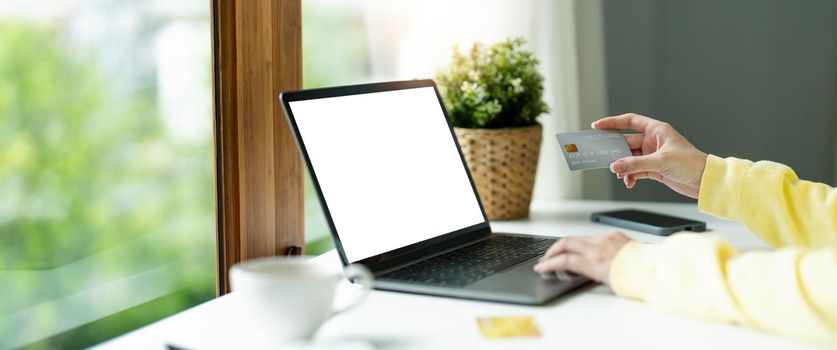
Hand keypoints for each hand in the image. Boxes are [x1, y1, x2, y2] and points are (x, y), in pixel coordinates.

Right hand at [533, 232, 630, 283]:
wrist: (655, 270)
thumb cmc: (634, 280)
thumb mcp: (606, 282)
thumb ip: (588, 273)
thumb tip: (574, 271)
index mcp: (596, 263)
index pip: (565, 260)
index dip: (549, 264)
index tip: (541, 268)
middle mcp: (599, 248)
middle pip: (567, 243)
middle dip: (552, 250)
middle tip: (546, 258)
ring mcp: (606, 239)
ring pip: (579, 237)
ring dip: (567, 245)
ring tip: (561, 253)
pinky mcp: (615, 235)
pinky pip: (594, 236)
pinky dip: (585, 242)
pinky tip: (585, 249)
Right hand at [592, 113, 707, 198]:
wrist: (704, 181)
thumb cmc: (691, 163)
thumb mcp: (660, 161)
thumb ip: (635, 164)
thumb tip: (615, 166)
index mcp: (656, 130)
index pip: (629, 121)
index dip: (612, 122)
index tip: (597, 126)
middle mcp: (653, 141)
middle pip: (626, 142)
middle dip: (614, 150)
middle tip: (601, 155)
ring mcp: (652, 155)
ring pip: (629, 158)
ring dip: (623, 166)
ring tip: (619, 173)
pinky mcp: (653, 169)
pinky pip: (635, 170)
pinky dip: (630, 176)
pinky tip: (629, 182)